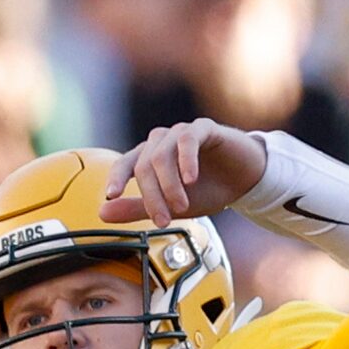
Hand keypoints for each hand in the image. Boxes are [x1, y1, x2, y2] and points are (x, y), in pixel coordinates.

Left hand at [98, 119, 269, 225]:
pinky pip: (187, 140)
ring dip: (169, 185)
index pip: (125, 164)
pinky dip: (186, 160)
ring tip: (182, 207)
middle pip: (145, 166)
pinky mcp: (204, 129)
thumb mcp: (172, 206)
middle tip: (165, 220)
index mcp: (150, 157)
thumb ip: (138, 208)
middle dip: (152, 196)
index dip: (116, 178)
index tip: (110, 196)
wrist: (247, 180)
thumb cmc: (209, 190)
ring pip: (162, 154)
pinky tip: (191, 179)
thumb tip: (102, 213)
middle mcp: (162, 141)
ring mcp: (182, 133)